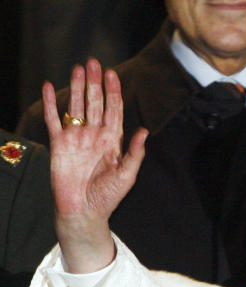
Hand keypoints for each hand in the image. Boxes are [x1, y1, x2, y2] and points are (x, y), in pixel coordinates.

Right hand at [42, 59, 147, 272]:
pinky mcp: (59, 144)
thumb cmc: (108, 196)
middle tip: (95, 63)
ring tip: (78, 68)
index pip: (113, 110)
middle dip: (95, 83)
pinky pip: (53, 119)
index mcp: (112, 140)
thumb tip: (144, 131)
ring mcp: (76, 137)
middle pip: (95, 103)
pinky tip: (48, 87)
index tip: (113, 75)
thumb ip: (135, 154)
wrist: (84, 211)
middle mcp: (94, 135)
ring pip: (76, 106)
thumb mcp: (127, 176)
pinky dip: (50, 103)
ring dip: (76, 87)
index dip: (114, 92)